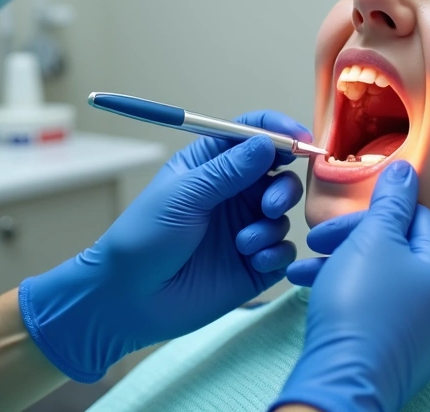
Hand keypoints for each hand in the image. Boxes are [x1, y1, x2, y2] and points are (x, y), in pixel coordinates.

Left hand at [19, 111, 308, 382]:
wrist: (129, 298)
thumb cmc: (143, 238)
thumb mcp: (183, 196)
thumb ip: (228, 170)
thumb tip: (268, 142)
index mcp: (212, 165)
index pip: (252, 134)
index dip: (278, 131)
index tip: (299, 141)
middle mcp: (233, 193)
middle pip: (280, 173)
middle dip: (283, 186)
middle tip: (269, 205)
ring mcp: (246, 228)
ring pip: (285, 213)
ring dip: (271, 225)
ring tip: (243, 244)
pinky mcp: (254, 264)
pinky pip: (284, 250)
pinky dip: (275, 252)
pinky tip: (252, 261)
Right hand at [274, 161, 429, 411]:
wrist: (344, 380)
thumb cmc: (359, 309)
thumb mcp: (372, 241)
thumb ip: (391, 203)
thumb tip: (407, 170)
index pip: (416, 221)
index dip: (374, 214)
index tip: (338, 220)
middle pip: (396, 254)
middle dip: (351, 242)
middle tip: (317, 242)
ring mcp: (423, 335)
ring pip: (381, 284)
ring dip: (341, 269)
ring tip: (303, 271)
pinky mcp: (399, 356)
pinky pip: (376, 314)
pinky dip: (348, 300)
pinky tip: (318, 298)